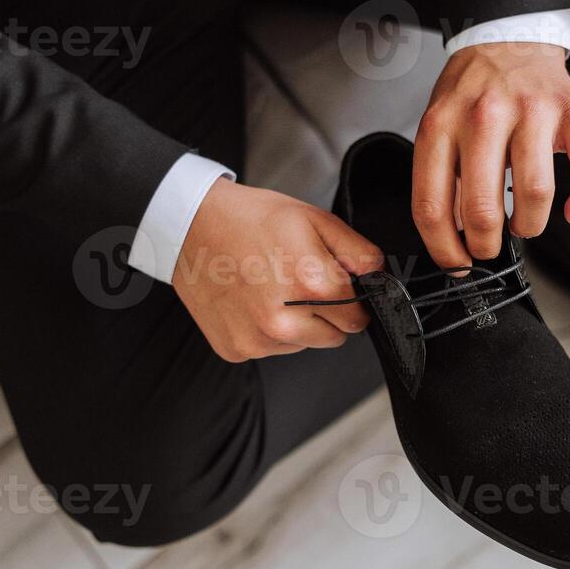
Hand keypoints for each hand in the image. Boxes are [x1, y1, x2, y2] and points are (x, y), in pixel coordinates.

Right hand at [173, 180, 382, 361]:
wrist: (190, 226)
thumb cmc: (251, 219)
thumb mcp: (314, 219)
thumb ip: (357, 250)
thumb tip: (379, 275)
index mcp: (312, 285)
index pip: (359, 318)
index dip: (350, 299)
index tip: (334, 285)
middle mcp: (285, 321)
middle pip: (335, 337)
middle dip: (327, 314)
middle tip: (298, 282)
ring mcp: (258, 340)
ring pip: (303, 345)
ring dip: (297, 324)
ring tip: (271, 288)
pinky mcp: (237, 349)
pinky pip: (271, 349)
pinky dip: (267, 331)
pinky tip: (252, 301)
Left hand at [413, 41, 569, 269]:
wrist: (508, 37)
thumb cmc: (473, 91)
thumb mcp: (439, 125)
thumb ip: (442, 177)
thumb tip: (451, 237)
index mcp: (441, 125)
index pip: (432, 204)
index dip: (444, 248)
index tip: (456, 263)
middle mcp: (484, 116)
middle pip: (483, 207)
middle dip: (486, 245)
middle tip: (489, 249)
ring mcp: (532, 111)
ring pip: (535, 192)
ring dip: (530, 224)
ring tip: (525, 224)